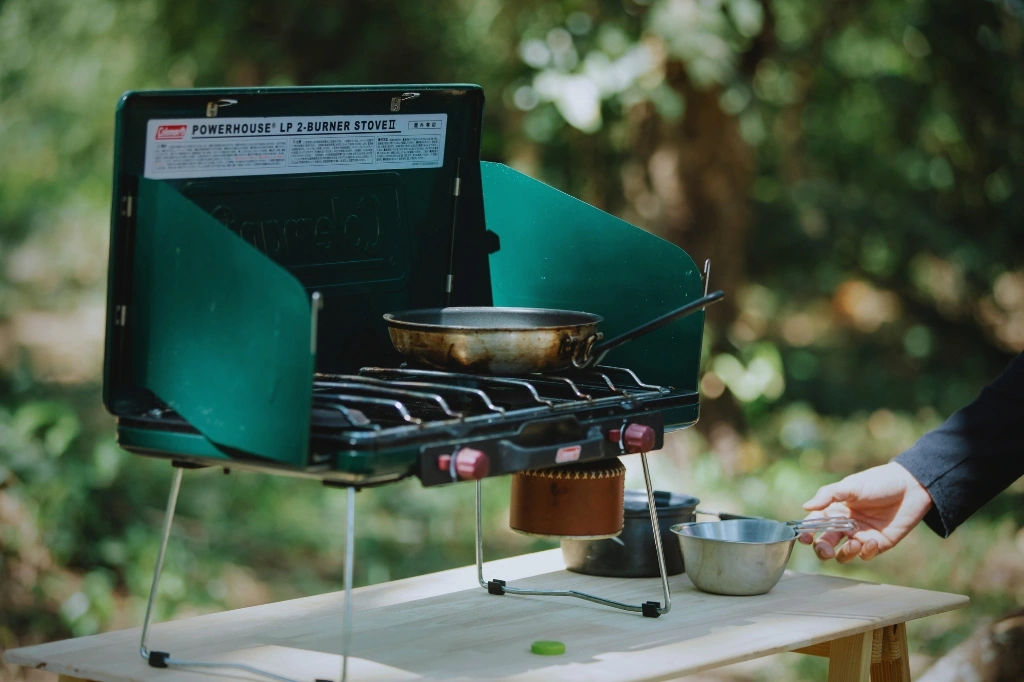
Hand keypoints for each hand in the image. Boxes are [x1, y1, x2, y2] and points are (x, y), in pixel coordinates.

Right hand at [799, 462, 932, 562]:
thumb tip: (806, 507)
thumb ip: (828, 495)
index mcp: (834, 510)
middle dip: (822, 550)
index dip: (806, 533)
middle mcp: (844, 525)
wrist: (910, 487)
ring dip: (845, 553)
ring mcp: (860, 535)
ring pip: (843, 554)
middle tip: (826, 550)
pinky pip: (866, 555)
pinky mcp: (878, 544)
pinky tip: (873, 541)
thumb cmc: (878, 482)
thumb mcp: (851, 485)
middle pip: (825, 544)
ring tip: (854, 543)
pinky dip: (866, 551)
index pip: (814, 525)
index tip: (805, 538)